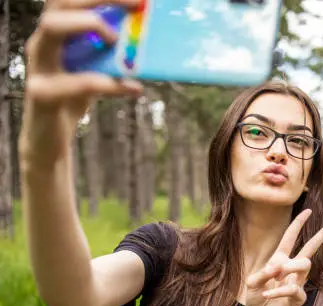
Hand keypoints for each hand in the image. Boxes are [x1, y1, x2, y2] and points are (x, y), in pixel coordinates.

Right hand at [21, 0, 142, 161]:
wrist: (50, 143)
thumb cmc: (75, 100)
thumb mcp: (97, 72)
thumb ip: (114, 56)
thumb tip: (151, 43)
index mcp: (57, 36)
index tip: (139, 0)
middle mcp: (42, 44)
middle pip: (60, 3)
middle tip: (136, 7)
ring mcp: (39, 67)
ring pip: (53, 28)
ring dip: (89, 24)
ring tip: (117, 40)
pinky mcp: (42, 94)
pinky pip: (76, 82)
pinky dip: (108, 83)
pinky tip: (133, 88)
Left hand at [245, 209, 322, 305]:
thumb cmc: (257, 298)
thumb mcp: (252, 283)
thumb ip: (262, 273)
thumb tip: (278, 268)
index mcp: (280, 260)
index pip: (291, 238)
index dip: (298, 224)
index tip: (308, 210)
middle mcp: (291, 268)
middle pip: (310, 248)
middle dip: (322, 235)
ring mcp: (298, 282)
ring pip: (305, 264)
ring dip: (290, 267)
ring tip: (276, 276)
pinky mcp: (299, 297)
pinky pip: (293, 288)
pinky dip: (278, 291)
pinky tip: (267, 294)